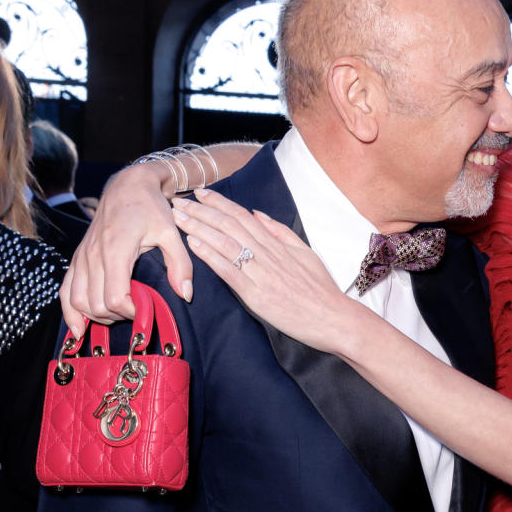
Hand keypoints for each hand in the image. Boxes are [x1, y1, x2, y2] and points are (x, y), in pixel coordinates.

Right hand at [60, 161, 192, 335]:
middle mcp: (93, 255)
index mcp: (116, 250)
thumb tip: (185, 295)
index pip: (115, 298)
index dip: (132, 312)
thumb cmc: (151, 208)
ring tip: (117, 315)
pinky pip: (65, 291)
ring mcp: (82, 257)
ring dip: (96, 316)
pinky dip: (70, 311)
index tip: (147, 309)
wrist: (128, 186)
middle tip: (136, 311)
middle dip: (117, 317)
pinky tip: (78, 327)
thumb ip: (181, 265)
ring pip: (78, 302)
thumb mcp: (172, 233)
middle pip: (96, 305)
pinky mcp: (77, 258)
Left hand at [171, 188, 362, 354]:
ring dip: (198, 228)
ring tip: (177, 218)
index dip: (220, 202)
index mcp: (277, 243)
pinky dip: (210, 255)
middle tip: (177, 201)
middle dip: (201, 211)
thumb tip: (258, 214)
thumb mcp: (305, 252)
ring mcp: (261, 273)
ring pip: (225, 243)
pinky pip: (229, 270)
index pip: (243, 216)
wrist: (334, 318)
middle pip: (229, 225)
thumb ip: (281, 232)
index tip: (201, 193)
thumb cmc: (322, 290)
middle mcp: (267, 254)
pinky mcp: (257, 295)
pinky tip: (193, 244)